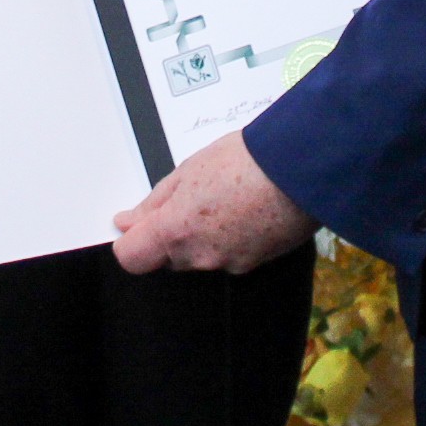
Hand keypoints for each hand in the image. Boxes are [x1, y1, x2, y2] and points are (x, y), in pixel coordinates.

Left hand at [112, 131, 315, 275]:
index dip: (130, 241)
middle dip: (171, 233)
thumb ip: (153, 203)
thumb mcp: (188, 171)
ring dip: (202, 236)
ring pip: (199, 256)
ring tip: (225, 200)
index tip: (136, 224)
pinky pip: (228, 256)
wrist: (299, 170)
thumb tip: (126, 222)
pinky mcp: (253, 265)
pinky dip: (230, 239)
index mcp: (175, 230)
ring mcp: (228, 264)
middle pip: (167, 257)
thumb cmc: (245, 161)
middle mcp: (198, 256)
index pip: (131, 258)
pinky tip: (245, 212)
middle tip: (192, 198)